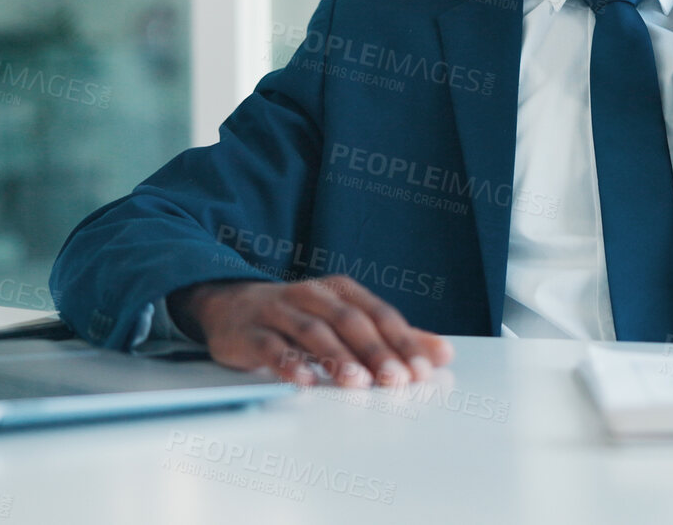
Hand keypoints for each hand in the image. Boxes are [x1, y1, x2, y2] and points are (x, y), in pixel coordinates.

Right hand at [174, 276, 453, 387]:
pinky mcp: (250, 332)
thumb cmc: (299, 317)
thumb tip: (443, 353)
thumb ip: (394, 337)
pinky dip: (289, 363)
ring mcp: (279, 311)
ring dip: (337, 357)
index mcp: (342, 291)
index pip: (379, 314)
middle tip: (396, 380)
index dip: (403, 341)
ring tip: (357, 382)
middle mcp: (312, 296)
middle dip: (376, 352)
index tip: (423, 370)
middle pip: (349, 322)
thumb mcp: (348, 320)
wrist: (229, 306)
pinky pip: (271, 347)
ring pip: (312, 332)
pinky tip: (305, 381)